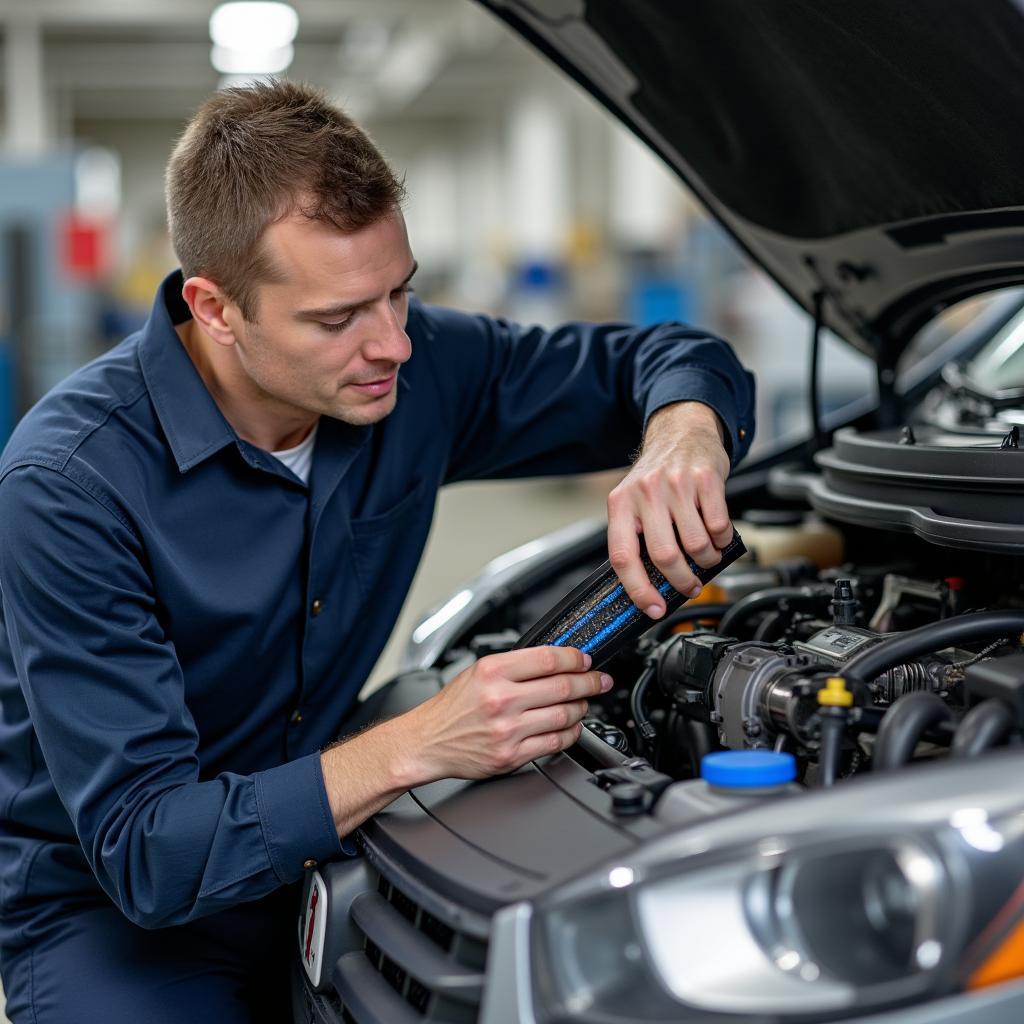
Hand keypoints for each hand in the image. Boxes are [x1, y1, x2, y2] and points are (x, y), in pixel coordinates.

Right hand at [399, 646, 611, 781]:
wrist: (428, 741)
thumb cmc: (451, 707)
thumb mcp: (477, 672)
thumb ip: (514, 665)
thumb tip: (554, 661)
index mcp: (492, 672)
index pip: (548, 659)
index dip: (575, 658)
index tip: (585, 660)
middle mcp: (501, 699)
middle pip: (562, 686)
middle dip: (590, 682)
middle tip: (600, 680)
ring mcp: (508, 729)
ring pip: (564, 715)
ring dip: (582, 708)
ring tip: (584, 703)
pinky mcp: (512, 755)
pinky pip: (555, 743)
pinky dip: (570, 733)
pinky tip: (571, 726)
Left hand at [607, 401, 731, 617]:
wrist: (681, 433)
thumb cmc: (657, 477)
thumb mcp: (634, 503)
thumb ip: (638, 538)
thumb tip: (651, 587)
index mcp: (620, 504)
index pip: (623, 557)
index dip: (638, 589)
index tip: (654, 608)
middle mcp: (645, 493)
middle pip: (665, 555)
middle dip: (682, 581)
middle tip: (690, 586)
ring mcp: (676, 485)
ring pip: (695, 544)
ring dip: (706, 560)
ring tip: (706, 557)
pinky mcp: (705, 479)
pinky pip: (718, 526)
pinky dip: (722, 540)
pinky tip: (718, 535)